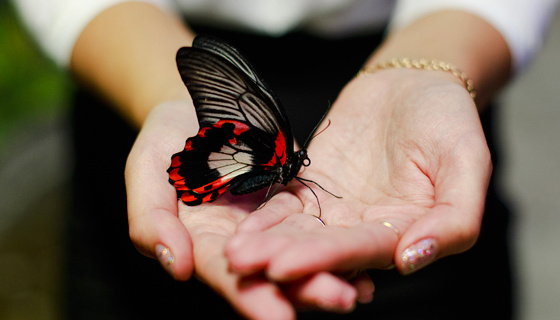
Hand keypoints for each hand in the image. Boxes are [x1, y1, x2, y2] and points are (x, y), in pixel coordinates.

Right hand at [125, 100, 373, 318]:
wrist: (198, 106)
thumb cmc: (165, 138)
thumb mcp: (146, 170)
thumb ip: (151, 218)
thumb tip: (177, 267)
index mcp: (202, 240)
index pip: (226, 275)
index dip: (251, 298)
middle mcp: (241, 240)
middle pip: (273, 272)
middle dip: (306, 290)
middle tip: (341, 301)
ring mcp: (271, 219)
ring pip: (301, 251)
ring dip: (331, 270)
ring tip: (363, 289)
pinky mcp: (295, 196)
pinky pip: (318, 221)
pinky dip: (340, 240)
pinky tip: (368, 256)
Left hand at [225, 69, 491, 282]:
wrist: (414, 83)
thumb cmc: (450, 119)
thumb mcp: (469, 163)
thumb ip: (453, 218)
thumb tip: (411, 260)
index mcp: (406, 231)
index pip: (361, 252)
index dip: (323, 260)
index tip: (282, 267)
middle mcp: (367, 228)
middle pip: (322, 249)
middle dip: (282, 258)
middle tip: (240, 267)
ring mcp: (338, 209)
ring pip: (299, 231)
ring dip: (266, 243)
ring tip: (231, 255)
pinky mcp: (314, 186)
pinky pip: (287, 204)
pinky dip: (265, 217)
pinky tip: (238, 229)